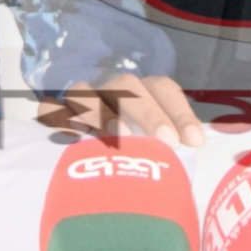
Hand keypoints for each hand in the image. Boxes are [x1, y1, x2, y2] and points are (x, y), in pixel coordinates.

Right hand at [37, 73, 207, 149]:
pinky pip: (55, 108)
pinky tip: (73, 135)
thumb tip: (191, 164)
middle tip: (166, 142)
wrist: (86, 163)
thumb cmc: (134, 159)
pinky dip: (65, 117)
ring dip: (108, 113)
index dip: (180, 112)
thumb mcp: (155, 152)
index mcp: (143, 93)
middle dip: (151, 113)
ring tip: (122, 138)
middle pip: (131, 86)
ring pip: (91, 92)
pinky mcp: (59, 112)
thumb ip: (168, 154)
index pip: (164, 90)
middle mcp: (114, 90)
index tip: (195, 142)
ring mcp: (85, 98)